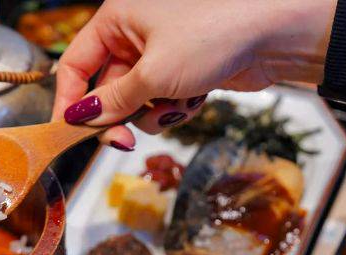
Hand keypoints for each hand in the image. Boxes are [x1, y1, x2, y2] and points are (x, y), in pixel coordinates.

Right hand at [52, 0, 336, 148]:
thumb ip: (113, 100)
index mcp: (117, 19)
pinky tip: (195, 99)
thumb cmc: (213, 34)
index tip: (69, 132)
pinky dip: (173, 108)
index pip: (75, 65)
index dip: (69, 101)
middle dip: (119, 116)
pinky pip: (160, 102)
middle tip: (123, 143)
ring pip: (135, 101)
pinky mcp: (181, 71)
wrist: (277, 32)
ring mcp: (159, 53)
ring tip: (178, 104)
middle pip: (106, 89)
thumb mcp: (153, 73)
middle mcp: (133, 34)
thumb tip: (81, 118)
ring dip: (152, 113)